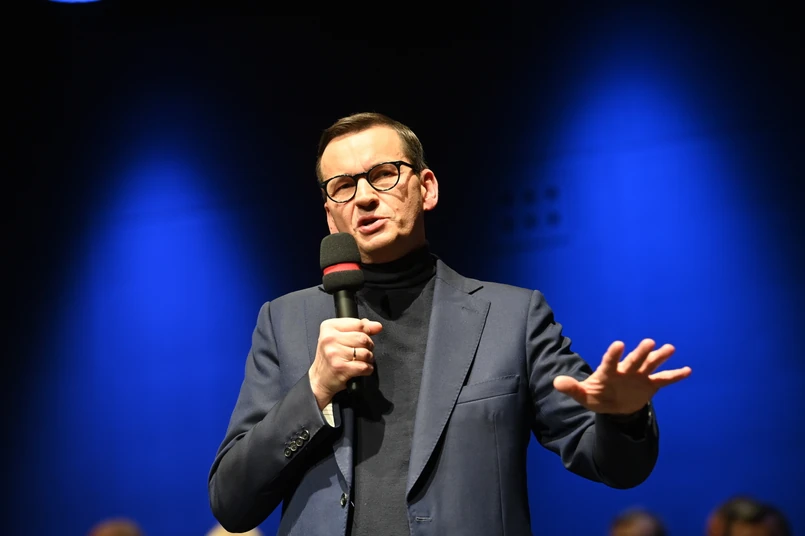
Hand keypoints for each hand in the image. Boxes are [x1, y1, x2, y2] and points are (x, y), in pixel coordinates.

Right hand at [309, 317, 382, 408]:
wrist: (320, 379)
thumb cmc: (332, 356)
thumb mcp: (340, 337)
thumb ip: (360, 328)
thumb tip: (378, 326)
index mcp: (329, 327)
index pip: (359, 323)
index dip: (366, 332)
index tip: (363, 339)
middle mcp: (330, 338)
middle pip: (364, 338)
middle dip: (368, 346)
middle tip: (361, 352)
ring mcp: (334, 353)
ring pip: (366, 353)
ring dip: (368, 359)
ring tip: (360, 361)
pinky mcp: (340, 368)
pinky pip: (364, 366)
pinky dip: (367, 369)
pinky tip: (361, 369)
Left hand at [553, 339, 690, 414]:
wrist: (613, 405)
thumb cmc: (597, 396)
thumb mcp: (583, 396)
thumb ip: (572, 388)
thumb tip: (556, 383)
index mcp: (608, 372)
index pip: (610, 361)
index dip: (613, 354)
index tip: (619, 343)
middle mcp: (625, 370)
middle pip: (634, 360)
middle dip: (640, 352)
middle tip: (649, 342)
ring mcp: (639, 375)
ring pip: (650, 364)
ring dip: (659, 357)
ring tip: (670, 348)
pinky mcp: (650, 384)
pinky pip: (664, 379)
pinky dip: (675, 375)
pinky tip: (687, 370)